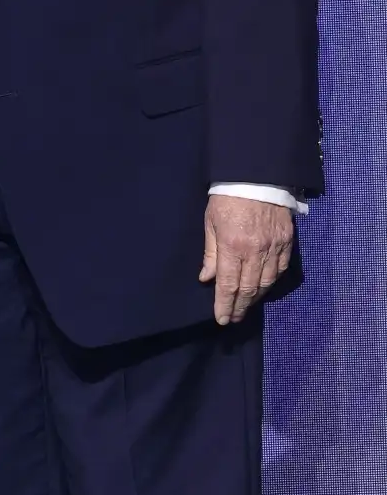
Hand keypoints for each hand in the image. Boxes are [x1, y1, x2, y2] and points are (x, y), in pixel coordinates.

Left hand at [199, 196, 292, 325]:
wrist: (256, 175)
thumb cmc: (227, 197)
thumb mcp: (211, 221)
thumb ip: (210, 252)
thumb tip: (207, 278)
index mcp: (232, 246)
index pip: (228, 285)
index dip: (225, 305)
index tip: (222, 319)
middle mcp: (255, 251)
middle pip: (249, 288)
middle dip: (240, 306)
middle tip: (233, 318)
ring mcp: (274, 247)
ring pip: (266, 282)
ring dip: (256, 298)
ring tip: (246, 306)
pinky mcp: (287, 241)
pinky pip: (280, 269)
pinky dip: (272, 282)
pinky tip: (264, 288)